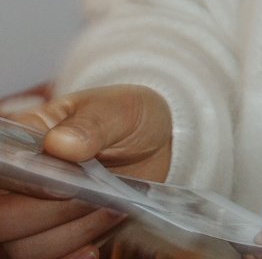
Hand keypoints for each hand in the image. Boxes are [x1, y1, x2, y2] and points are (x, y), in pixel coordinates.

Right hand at [0, 86, 171, 258]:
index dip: (22, 185)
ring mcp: (33, 214)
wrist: (154, 144)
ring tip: (112, 211)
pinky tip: (94, 248)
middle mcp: (19, 183)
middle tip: (97, 197)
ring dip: (70, 235)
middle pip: (5, 218)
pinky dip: (69, 258)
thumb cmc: (128, 119)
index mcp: (22, 143)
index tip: (65, 186)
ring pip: (23, 246)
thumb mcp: (120, 109)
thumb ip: (92, 123)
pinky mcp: (55, 237)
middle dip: (50, 214)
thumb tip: (60, 142)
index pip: (2, 171)